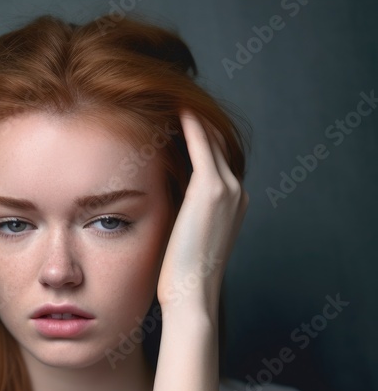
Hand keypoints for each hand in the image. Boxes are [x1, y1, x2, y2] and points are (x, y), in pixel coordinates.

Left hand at [156, 110, 248, 318]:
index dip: (193, 134)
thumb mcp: (181, 235)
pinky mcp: (212, 188)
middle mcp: (235, 190)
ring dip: (190, 115)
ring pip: (209, 137)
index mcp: (231, 202)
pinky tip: (173, 106)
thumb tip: (154, 195)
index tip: (169, 116)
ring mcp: (227, 188)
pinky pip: (201, 142)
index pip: (213, 156)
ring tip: (166, 95)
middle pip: (214, 140)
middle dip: (192, 119)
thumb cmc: (178, 275)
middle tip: (165, 96)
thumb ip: (177, 210)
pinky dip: (189, 122)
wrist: (190, 295)